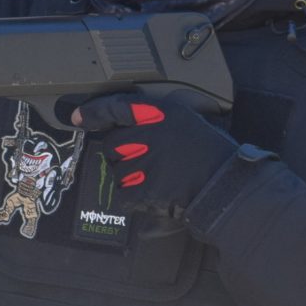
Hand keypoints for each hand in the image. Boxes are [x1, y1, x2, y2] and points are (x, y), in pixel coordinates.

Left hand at [70, 94, 238, 217]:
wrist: (227, 185)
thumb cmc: (212, 154)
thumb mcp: (186, 122)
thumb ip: (156, 121)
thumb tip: (124, 127)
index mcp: (160, 113)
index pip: (116, 107)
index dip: (94, 113)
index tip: (79, 118)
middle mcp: (149, 133)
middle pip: (112, 145)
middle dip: (122, 156)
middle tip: (146, 162)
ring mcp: (145, 160)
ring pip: (117, 172)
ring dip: (131, 179)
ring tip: (160, 179)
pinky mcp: (145, 186)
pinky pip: (125, 194)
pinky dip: (137, 199)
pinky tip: (157, 195)